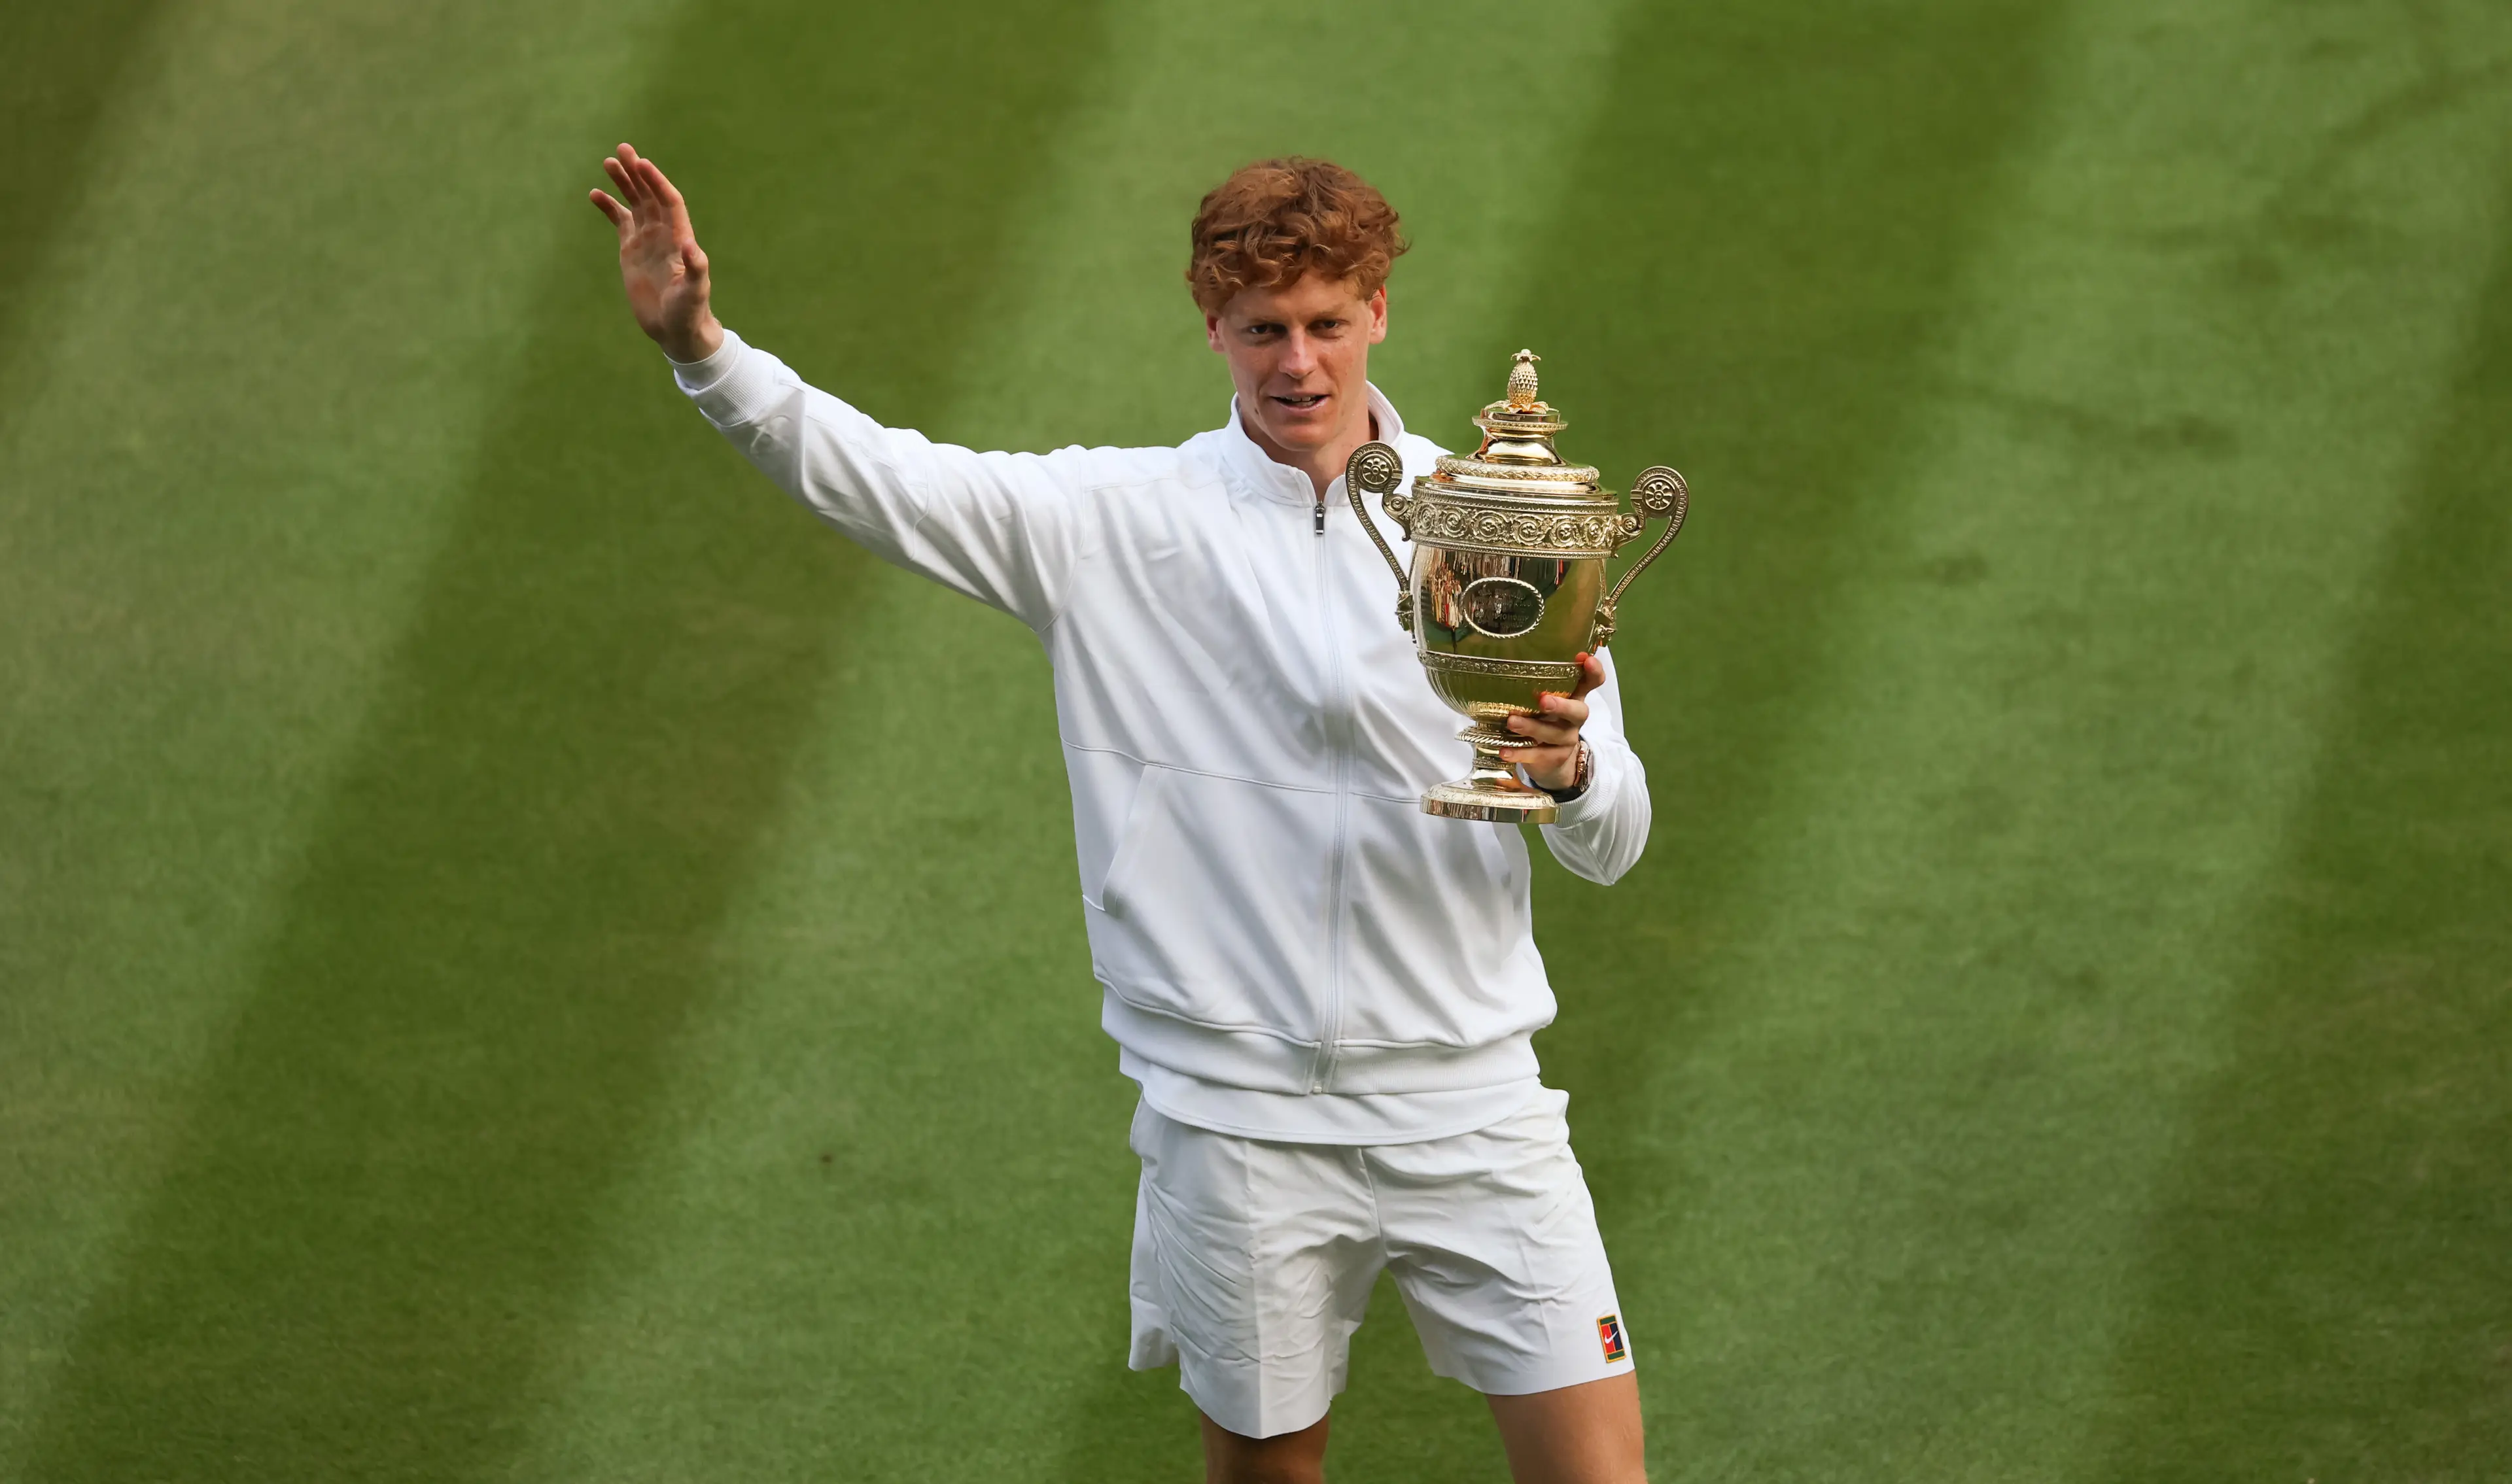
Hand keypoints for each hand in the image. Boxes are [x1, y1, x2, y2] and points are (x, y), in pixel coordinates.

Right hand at [588, 143, 722, 362]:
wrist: (675, 329)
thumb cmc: (689, 312)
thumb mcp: (694, 291)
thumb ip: (695, 268)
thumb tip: (691, 245)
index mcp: (679, 238)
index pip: (668, 201)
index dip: (656, 181)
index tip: (641, 163)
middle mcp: (663, 234)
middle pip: (649, 195)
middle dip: (637, 172)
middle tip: (622, 149)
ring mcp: (647, 240)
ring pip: (634, 203)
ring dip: (623, 182)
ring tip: (609, 162)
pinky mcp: (631, 250)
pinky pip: (620, 221)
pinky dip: (609, 207)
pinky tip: (595, 194)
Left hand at [1499, 651, 1601, 792]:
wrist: (1550, 762)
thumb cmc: (1543, 720)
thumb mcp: (1540, 702)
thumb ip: (1531, 686)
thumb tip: (1501, 664)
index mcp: (1574, 698)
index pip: (1591, 682)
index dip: (1593, 671)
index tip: (1585, 658)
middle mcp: (1574, 718)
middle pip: (1579, 711)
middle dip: (1562, 705)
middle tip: (1543, 700)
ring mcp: (1567, 739)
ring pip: (1555, 734)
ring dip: (1533, 727)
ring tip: (1512, 722)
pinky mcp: (1555, 758)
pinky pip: (1539, 756)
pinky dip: (1520, 754)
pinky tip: (1504, 751)